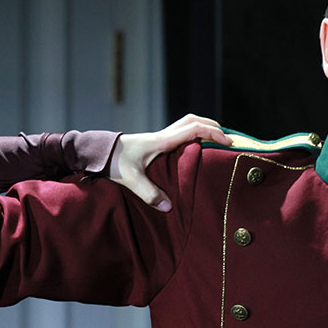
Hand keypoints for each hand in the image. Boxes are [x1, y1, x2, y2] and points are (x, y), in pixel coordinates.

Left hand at [111, 114, 231, 210]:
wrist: (99, 152)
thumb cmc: (113, 162)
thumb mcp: (130, 179)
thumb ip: (149, 193)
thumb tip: (168, 207)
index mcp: (162, 141)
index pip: (193, 129)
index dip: (213, 133)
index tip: (228, 142)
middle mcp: (163, 135)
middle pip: (193, 120)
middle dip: (213, 125)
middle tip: (228, 139)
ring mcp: (160, 137)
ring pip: (187, 123)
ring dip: (203, 128)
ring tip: (216, 141)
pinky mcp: (156, 142)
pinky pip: (180, 133)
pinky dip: (193, 135)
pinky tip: (196, 149)